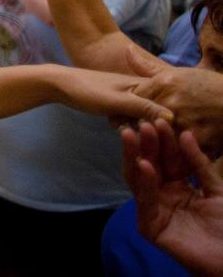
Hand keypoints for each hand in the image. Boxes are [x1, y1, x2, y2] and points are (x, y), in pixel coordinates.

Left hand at [52, 65, 171, 124]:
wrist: (60, 85)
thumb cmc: (88, 90)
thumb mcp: (117, 101)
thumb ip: (143, 107)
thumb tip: (173, 117)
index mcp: (147, 84)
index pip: (171, 102)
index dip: (174, 120)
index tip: (171, 136)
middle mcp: (143, 89)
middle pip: (161, 111)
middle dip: (160, 126)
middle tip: (150, 139)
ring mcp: (132, 97)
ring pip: (148, 116)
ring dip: (145, 127)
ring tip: (136, 135)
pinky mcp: (121, 104)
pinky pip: (135, 117)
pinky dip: (133, 125)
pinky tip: (126, 132)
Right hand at [123, 119, 222, 275]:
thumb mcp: (217, 190)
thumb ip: (199, 164)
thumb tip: (186, 134)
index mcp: (178, 187)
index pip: (168, 160)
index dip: (165, 142)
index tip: (162, 120)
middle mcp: (162, 196)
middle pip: (151, 165)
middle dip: (147, 145)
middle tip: (144, 124)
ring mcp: (154, 210)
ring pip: (139, 179)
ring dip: (135, 156)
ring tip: (132, 136)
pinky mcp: (150, 226)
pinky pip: (145, 201)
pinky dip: (144, 183)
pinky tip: (145, 165)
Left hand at [129, 47, 222, 153]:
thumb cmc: (209, 86)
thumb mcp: (179, 73)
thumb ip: (148, 67)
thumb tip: (126, 50)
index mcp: (163, 83)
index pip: (132, 98)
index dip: (127, 109)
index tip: (124, 116)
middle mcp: (169, 100)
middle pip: (140, 118)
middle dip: (137, 126)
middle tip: (135, 132)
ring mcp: (182, 120)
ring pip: (156, 135)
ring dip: (153, 140)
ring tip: (153, 142)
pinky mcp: (196, 138)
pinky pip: (176, 148)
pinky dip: (172, 151)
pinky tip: (172, 152)